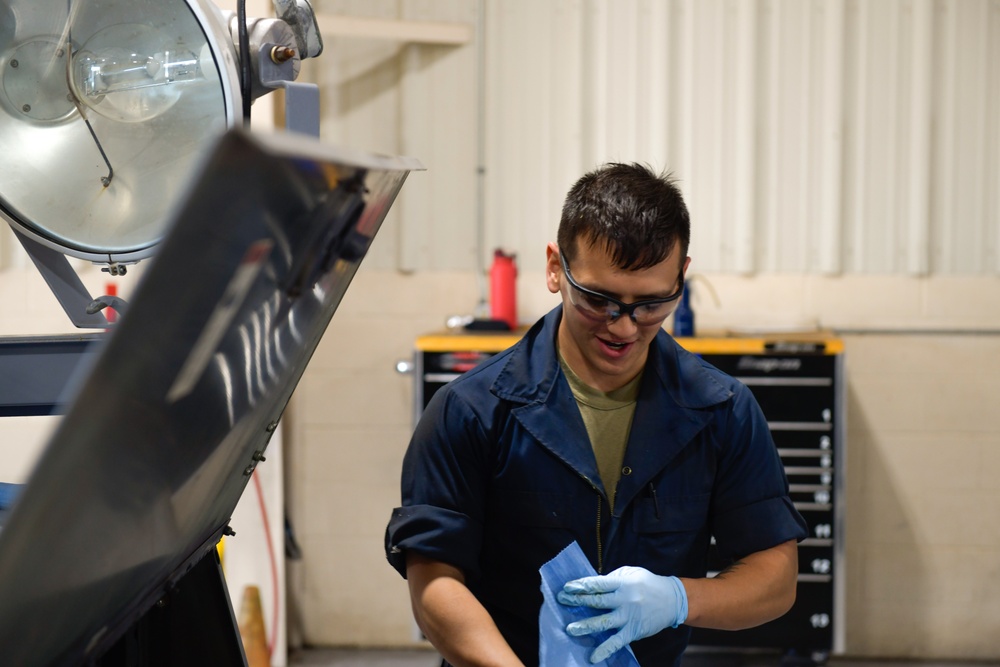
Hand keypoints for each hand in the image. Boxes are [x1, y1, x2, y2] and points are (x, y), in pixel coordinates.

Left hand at [557, 566, 687, 662]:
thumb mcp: (632, 573)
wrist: (673, 600)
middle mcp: (624, 600)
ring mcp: (628, 617)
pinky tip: (593, 657)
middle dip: (577, 601)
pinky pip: (617, 642)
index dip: (581, 585)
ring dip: (586, 626)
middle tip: (561, 601)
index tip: (566, 587)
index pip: (598, 584)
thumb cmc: (649, 584)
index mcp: (623, 583)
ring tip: (570, 629)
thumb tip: (593, 585)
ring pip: (604, 622)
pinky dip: (605, 650)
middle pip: (597, 601)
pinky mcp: (633, 631)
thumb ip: (613, 578)